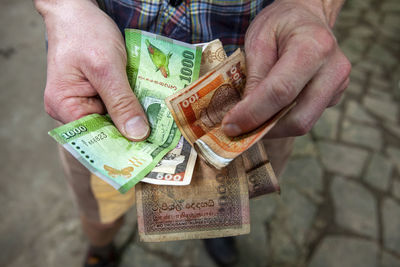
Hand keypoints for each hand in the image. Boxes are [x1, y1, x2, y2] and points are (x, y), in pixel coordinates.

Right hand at [35, 0, 149, 140]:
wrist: (78, 9)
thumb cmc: (86, 33)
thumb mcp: (106, 67)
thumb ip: (121, 102)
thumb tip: (136, 135)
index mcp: (64, 107)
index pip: (95, 138)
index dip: (122, 146)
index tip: (149, 152)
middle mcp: (71, 109)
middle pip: (106, 131)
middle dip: (132, 132)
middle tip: (162, 140)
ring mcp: (84, 101)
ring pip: (113, 118)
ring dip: (135, 117)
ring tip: (161, 124)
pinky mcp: (97, 92)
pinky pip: (116, 105)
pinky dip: (132, 104)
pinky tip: (150, 106)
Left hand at [222, 0, 350, 137]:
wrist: (307, 17)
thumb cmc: (280, 24)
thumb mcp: (258, 40)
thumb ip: (254, 76)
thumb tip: (243, 115)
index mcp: (313, 47)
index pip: (281, 91)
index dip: (253, 114)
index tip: (230, 126)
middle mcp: (333, 69)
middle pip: (298, 118)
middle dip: (265, 130)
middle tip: (238, 129)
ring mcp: (339, 85)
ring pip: (304, 123)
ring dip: (273, 128)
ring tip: (251, 120)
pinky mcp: (336, 96)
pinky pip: (307, 117)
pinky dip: (284, 120)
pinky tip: (270, 109)